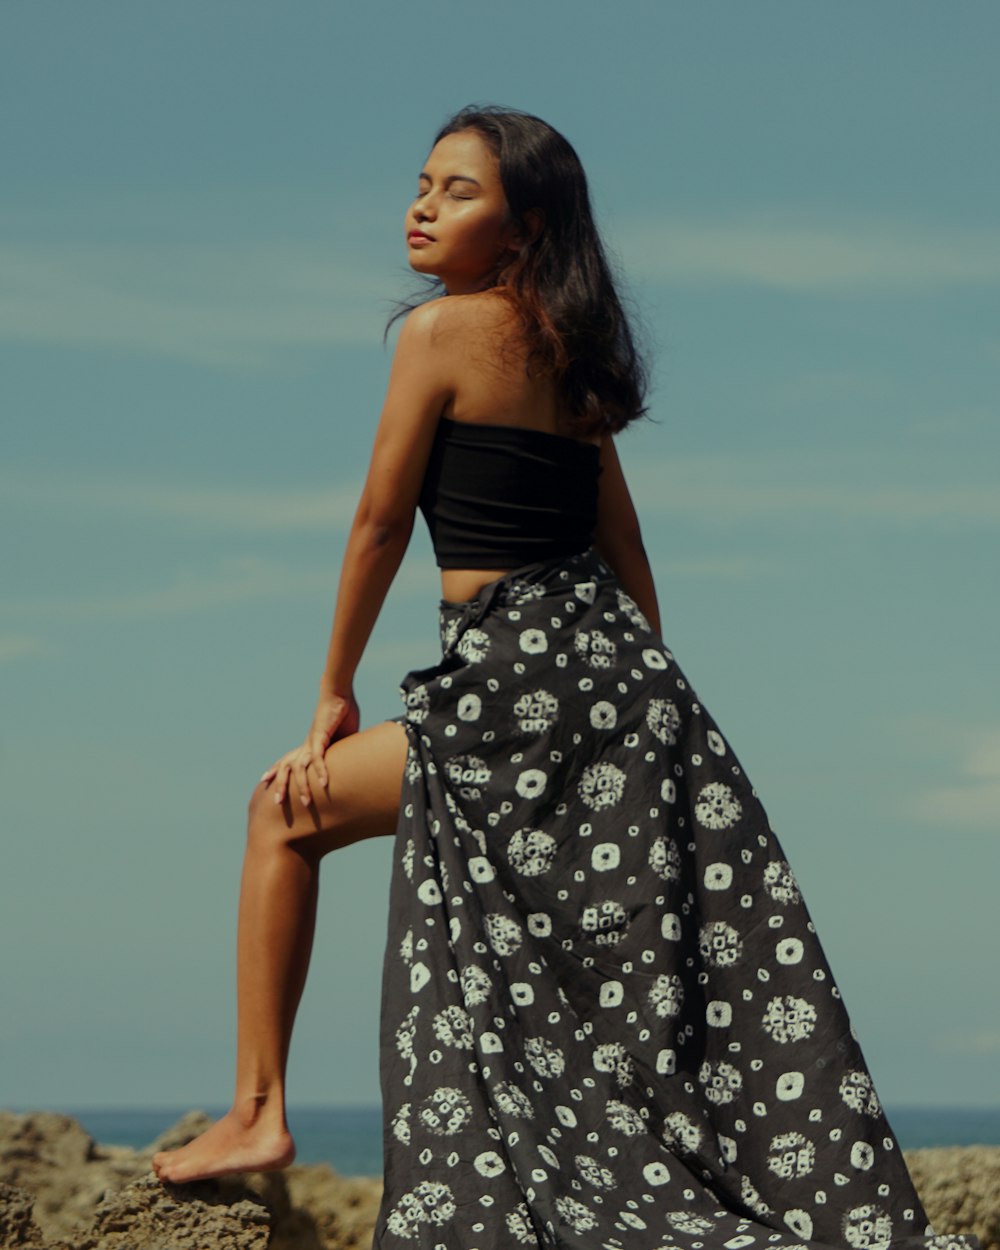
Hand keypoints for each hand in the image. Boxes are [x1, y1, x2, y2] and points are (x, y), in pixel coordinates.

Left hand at [260, 690, 360, 808]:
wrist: (338, 694)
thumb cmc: (342, 712)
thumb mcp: (341, 737)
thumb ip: (341, 749)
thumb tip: (349, 758)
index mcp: (309, 744)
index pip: (287, 760)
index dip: (276, 770)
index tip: (264, 781)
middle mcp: (306, 744)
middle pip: (287, 768)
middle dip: (281, 785)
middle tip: (277, 803)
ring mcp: (311, 742)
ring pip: (300, 768)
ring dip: (302, 786)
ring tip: (306, 802)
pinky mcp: (320, 737)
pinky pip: (318, 758)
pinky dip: (321, 771)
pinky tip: (324, 784)